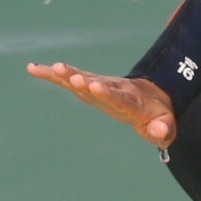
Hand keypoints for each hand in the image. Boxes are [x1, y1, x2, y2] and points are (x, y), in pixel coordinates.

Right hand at [28, 61, 175, 148]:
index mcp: (132, 102)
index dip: (107, 93)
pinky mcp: (89, 83)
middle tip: (74, 78)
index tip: (95, 85)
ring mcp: (101, 84)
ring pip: (82, 78)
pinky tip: (33, 68)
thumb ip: (163, 130)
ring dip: (67, 74)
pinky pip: (70, 79)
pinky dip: (52, 74)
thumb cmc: (158, 116)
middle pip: (98, 84)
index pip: (119, 98)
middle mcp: (114, 89)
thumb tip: (161, 132)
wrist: (153, 96)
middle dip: (85, 81)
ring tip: (51, 68)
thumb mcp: (166, 126)